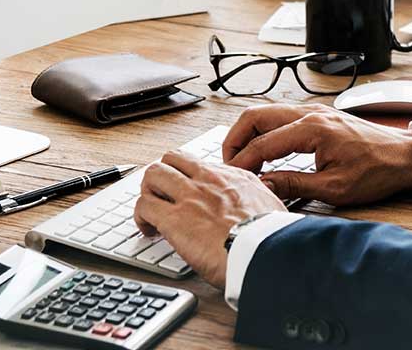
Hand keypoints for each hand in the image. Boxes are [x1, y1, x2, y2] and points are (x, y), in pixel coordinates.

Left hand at [133, 151, 286, 288]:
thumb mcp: (271, 206)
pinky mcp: (174, 219)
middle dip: (162, 176)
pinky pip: (144, 205)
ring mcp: (189, 196)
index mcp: (233, 177)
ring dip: (148, 193)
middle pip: (171, 159)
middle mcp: (208, 180)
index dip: (186, 176)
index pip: (198, 163)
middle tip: (162, 196)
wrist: (266, 252)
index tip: (186, 191)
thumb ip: (258, 200)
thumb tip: (257, 206)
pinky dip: (140, 217)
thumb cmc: (271, 238)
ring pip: (153, 175)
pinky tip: (148, 230)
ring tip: (151, 212)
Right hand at [223, 103, 411, 205]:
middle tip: (229, 165)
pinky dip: (264, 131)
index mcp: (312, 129)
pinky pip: (280, 117)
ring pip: (265, 113)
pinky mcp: (318, 116)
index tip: (232, 178)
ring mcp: (313, 111)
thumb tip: (263, 186)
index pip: (262, 143)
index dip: (242, 162)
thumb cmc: (376, 171)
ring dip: (249, 134)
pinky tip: (264, 151)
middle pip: (255, 116)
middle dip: (235, 139)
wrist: (404, 157)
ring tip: (242, 160)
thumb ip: (294, 185)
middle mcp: (309, 113)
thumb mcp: (334, 188)